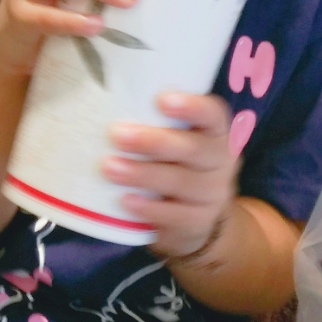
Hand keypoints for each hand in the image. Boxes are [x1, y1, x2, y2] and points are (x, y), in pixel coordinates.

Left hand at [104, 92, 244, 259]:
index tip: (161, 99)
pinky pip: (174, 215)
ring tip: (109, 168)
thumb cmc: (175, 163)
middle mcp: (219, 161)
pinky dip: (148, 208)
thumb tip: (101, 101)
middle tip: (117, 134)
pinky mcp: (198, 222)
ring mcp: (212, 194)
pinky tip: (125, 200)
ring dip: (142, 174)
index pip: (212, 114)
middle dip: (153, 141)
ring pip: (180, 182)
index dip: (192, 106)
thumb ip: (153, 121)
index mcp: (214, 132)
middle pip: (193, 149)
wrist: (197, 217)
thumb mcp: (175, 138)